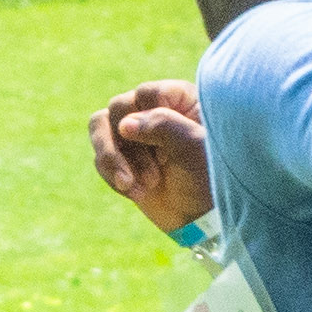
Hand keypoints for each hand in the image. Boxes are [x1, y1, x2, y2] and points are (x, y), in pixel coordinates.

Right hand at [89, 80, 212, 233]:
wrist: (203, 218)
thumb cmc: (211, 176)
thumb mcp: (194, 147)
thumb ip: (163, 126)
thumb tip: (123, 124)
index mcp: (180, 99)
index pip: (147, 93)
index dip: (149, 120)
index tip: (169, 148)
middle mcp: (154, 110)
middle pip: (118, 108)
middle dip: (129, 146)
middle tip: (154, 177)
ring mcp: (136, 135)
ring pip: (100, 128)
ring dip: (113, 159)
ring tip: (130, 186)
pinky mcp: (122, 158)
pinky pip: (100, 158)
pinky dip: (113, 177)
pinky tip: (137, 194)